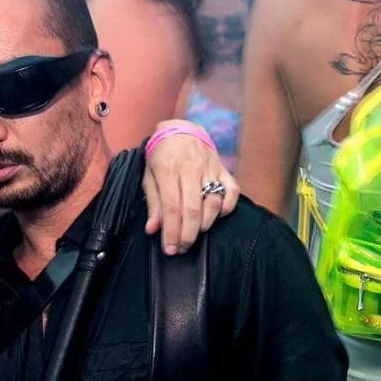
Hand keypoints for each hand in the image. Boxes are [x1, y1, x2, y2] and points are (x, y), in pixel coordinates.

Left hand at [143, 120, 239, 255]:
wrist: (180, 130)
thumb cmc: (161, 157)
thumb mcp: (149, 176)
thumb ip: (152, 202)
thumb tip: (152, 229)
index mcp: (168, 170)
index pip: (172, 207)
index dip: (171, 231)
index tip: (170, 249)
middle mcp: (191, 169)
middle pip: (193, 209)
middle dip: (187, 234)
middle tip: (182, 249)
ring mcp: (210, 168)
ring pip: (213, 202)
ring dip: (205, 224)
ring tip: (194, 235)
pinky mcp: (224, 169)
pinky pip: (232, 191)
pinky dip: (227, 208)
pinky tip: (215, 217)